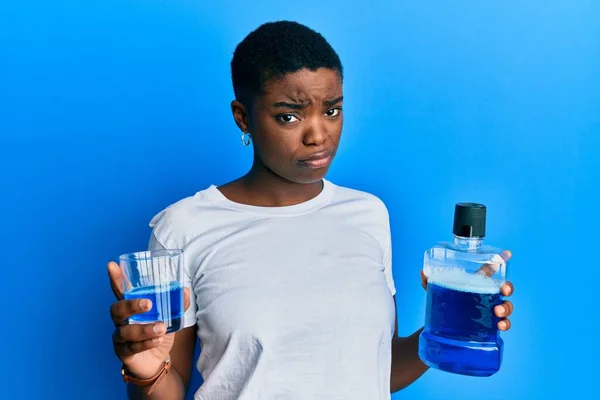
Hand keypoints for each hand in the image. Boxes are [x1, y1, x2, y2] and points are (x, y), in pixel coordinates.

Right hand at [108, 261, 190, 378]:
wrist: (157, 361)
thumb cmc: (159, 332)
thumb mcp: (170, 317)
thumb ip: (177, 304)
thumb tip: (185, 289)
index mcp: (131, 307)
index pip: (120, 291)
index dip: (115, 278)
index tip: (112, 265)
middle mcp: (121, 321)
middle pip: (116, 310)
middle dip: (130, 305)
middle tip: (148, 304)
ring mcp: (120, 337)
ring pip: (125, 331)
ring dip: (144, 329)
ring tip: (161, 328)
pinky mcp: (124, 353)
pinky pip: (131, 348)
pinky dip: (146, 343)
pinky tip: (158, 339)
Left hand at [420, 250, 513, 330]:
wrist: (441, 327)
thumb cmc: (445, 303)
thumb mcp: (437, 291)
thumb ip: (430, 282)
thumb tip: (423, 273)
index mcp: (476, 283)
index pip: (490, 270)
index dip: (500, 260)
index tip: (506, 254)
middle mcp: (486, 295)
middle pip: (504, 287)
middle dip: (508, 287)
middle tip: (503, 290)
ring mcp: (490, 310)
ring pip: (507, 306)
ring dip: (506, 307)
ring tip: (497, 311)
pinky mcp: (490, 325)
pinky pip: (504, 324)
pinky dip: (505, 324)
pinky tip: (500, 325)